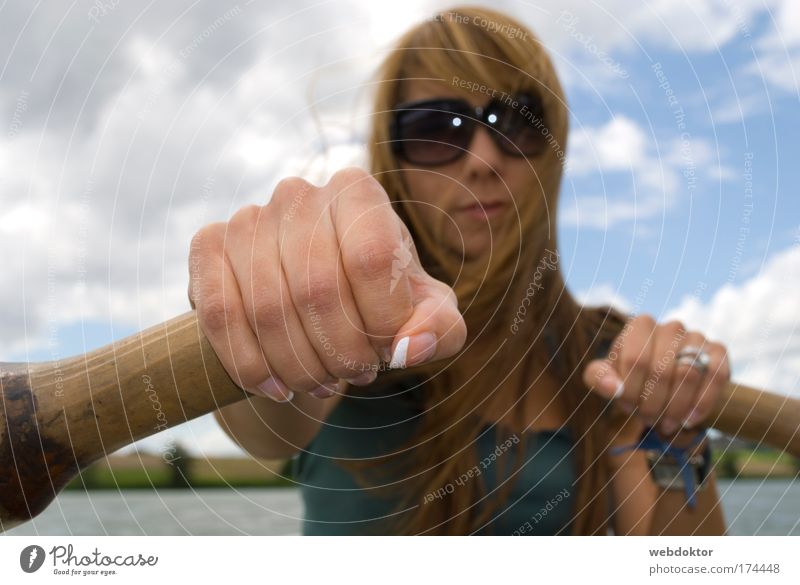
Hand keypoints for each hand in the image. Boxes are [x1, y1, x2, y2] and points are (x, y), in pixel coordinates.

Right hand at [188, 167, 466, 401]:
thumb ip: (439, 327)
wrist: (313, 304)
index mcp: (358, 193)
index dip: (379, 321)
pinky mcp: (208, 247)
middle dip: (339, 353)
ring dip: (298, 366)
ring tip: (321, 383)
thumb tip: (407, 349)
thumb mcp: (426, 314)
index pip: (370, 259)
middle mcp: (299, 194)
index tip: (385, 353)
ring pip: (268, 310)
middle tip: (353, 377)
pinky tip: (273, 387)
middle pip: (317, 289)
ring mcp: (248, 218)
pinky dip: (248, 364)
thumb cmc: (380, 302)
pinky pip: (218, 314)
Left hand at [582, 314, 731, 436]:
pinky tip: (690, 419)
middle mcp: (671, 327)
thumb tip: (613, 389)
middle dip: (652, 403)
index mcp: (640, 326)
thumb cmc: (628, 376)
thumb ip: (598, 378)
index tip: (627, 408)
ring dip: (676, 407)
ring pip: (689, 376)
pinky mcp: (718, 352)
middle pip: (662, 371)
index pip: (635, 360)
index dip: (630, 390)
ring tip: (666, 424)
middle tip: (648, 420)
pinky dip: (703, 403)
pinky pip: (716, 377)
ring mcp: (697, 337)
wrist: (662, 380)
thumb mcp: (606, 376)